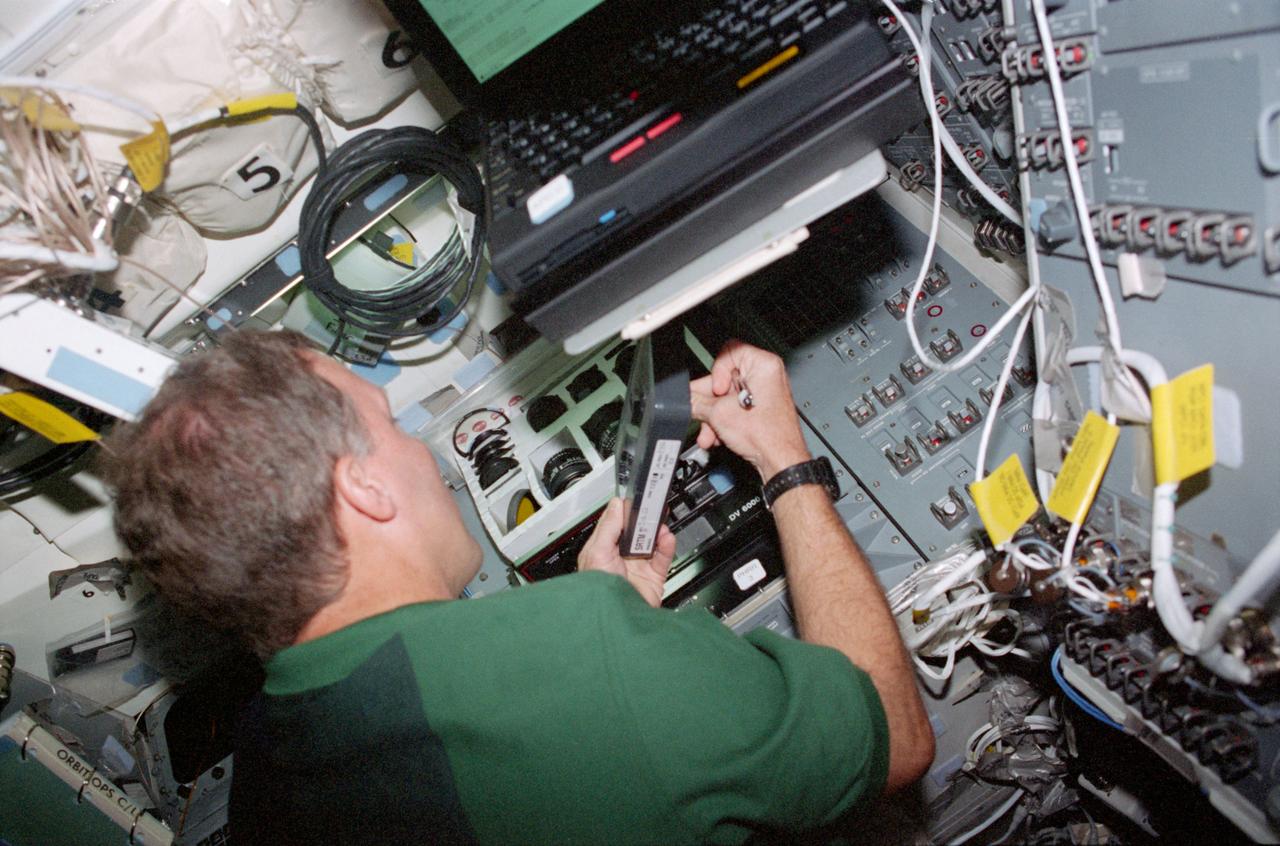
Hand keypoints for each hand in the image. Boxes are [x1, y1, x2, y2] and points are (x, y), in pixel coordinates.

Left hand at [577, 498, 675, 607]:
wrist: (618, 620)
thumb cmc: (598, 593)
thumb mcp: (597, 552)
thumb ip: (608, 527)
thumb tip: (616, 505)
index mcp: (602, 550)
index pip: (615, 524)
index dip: (625, 510)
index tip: (636, 497)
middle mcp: (620, 558)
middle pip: (635, 531)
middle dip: (644, 518)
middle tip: (652, 505)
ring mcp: (637, 567)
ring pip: (651, 541)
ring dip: (656, 530)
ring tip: (659, 521)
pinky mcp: (653, 577)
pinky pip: (663, 557)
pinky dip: (667, 545)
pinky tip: (666, 537)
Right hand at [689, 340, 810, 479]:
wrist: (779, 462)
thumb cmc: (767, 435)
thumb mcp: (719, 414)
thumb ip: (696, 402)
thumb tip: (684, 398)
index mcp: (763, 364)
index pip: (727, 353)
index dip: (716, 374)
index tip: (716, 392)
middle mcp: (767, 375)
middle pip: (724, 379)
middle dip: (709, 403)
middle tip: (700, 413)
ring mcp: (764, 393)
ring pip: (727, 398)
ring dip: (713, 417)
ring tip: (708, 432)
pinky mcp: (761, 409)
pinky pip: (735, 408)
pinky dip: (724, 421)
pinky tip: (717, 436)